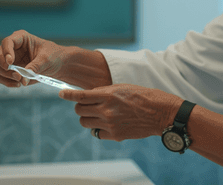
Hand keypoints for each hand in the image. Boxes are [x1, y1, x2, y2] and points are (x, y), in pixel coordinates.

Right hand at [0, 30, 66, 86]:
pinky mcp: (10, 71)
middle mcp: (12, 48)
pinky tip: (18, 84)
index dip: (6, 52)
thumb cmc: (53, 56)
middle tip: (16, 75)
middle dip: (4, 66)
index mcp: (21, 38)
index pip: (7, 42)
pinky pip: (0, 77)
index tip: (10, 63)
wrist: (58, 65)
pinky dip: (6, 82)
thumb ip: (34, 67)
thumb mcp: (46, 59)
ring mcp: (10, 60)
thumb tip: (23, 78)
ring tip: (19, 80)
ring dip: (5, 75)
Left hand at [59, 84, 181, 140]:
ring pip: (85, 122)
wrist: (160, 113)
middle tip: (88, 105)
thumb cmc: (144, 96)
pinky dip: (98, 128)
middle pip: (79, 110)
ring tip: (98, 114)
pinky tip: (106, 124)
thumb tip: (88, 95)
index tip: (62, 93)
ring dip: (87, 118)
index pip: (81, 96)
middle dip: (80, 107)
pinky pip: (96, 133)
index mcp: (108, 95)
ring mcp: (109, 124)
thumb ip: (103, 92)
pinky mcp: (114, 135)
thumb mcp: (122, 87)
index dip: (68, 95)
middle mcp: (106, 110)